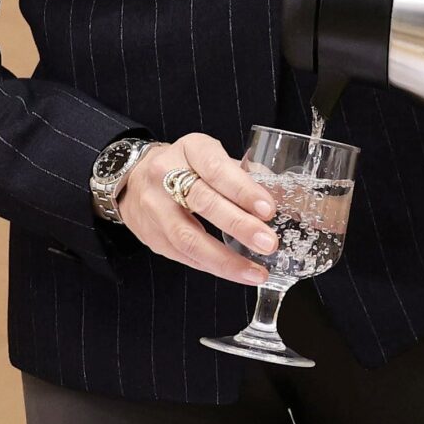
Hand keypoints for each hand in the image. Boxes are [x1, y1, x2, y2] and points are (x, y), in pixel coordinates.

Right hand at [114, 133, 276, 285]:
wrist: (134, 178)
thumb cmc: (187, 166)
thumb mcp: (213, 157)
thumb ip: (246, 175)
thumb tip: (290, 194)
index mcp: (190, 150)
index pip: (216, 169)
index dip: (243, 190)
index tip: (268, 209)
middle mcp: (166, 175)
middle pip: (202, 202)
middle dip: (239, 225)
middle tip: (269, 243)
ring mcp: (155, 208)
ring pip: (188, 238)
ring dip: (226, 260)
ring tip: (256, 272)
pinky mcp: (152, 236)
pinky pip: (184, 255)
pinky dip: (214, 267)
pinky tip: (237, 273)